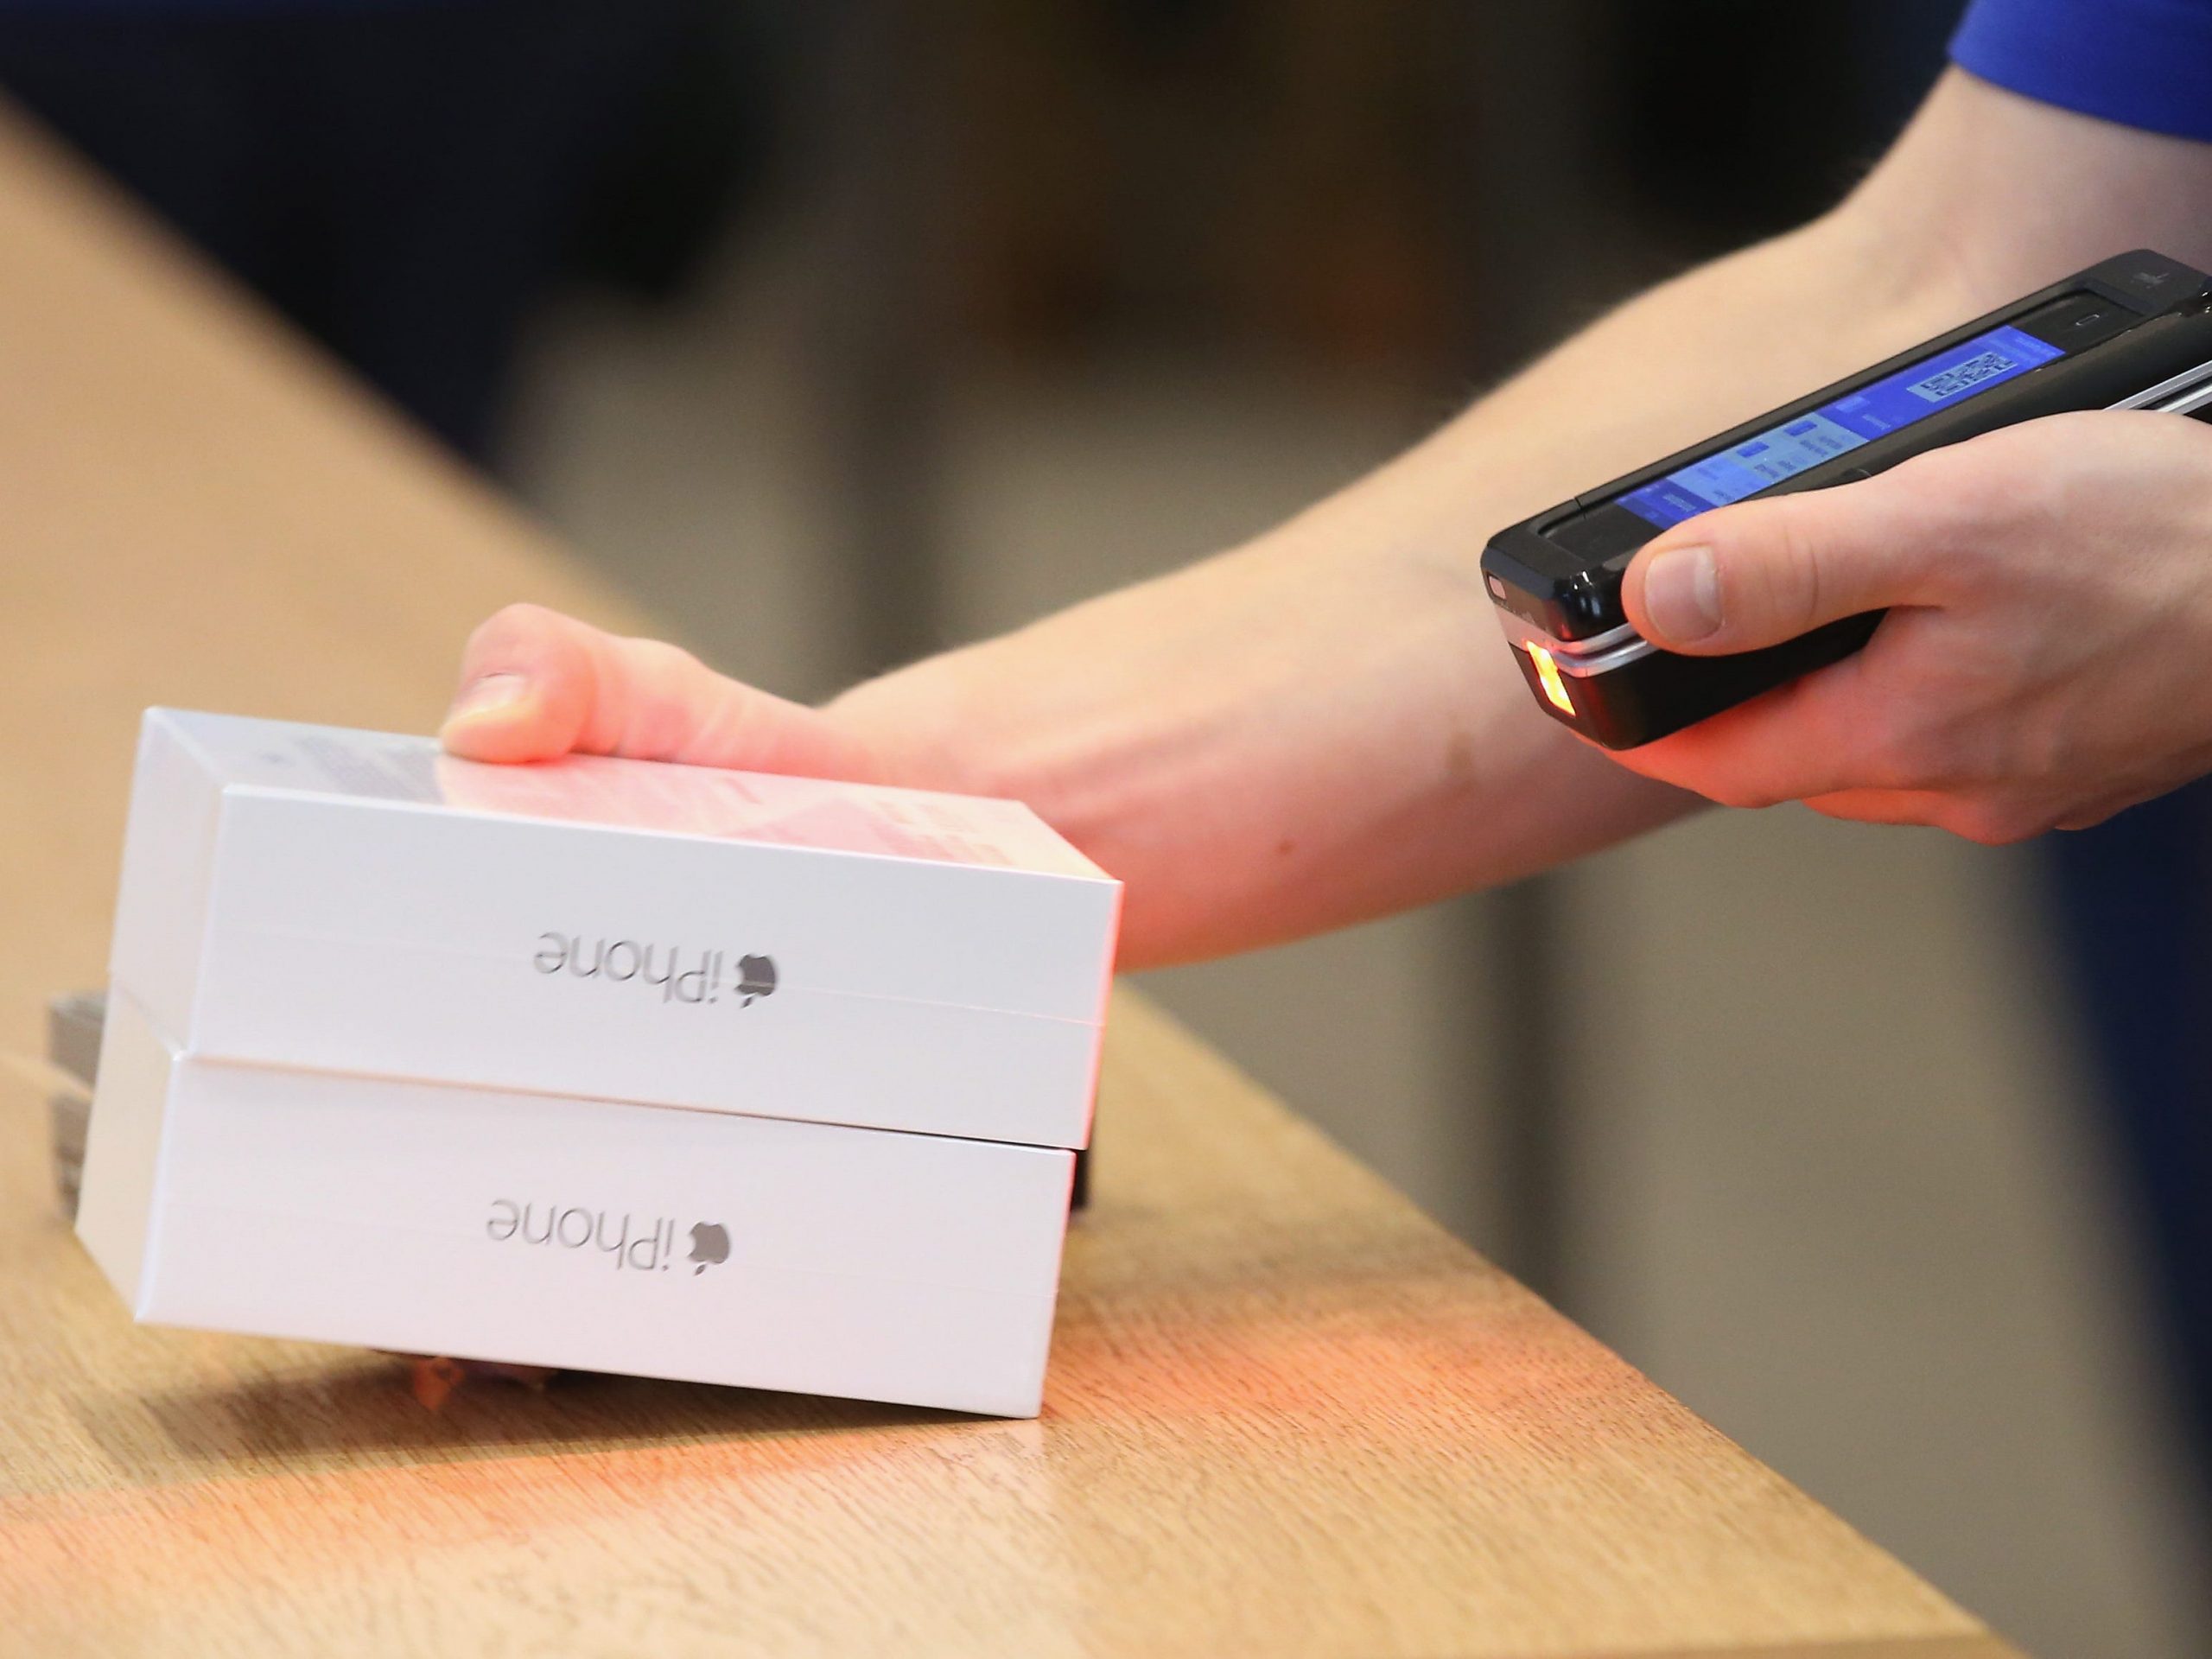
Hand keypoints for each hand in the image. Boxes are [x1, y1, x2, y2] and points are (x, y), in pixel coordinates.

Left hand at [1615, 412, 2211, 839]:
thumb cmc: (2164, 542)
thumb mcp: (1947, 518)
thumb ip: (1791, 561)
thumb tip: (1655, 595)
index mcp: (1901, 739)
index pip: (1716, 760)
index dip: (1637, 727)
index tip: (1584, 696)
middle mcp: (1957, 785)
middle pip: (1794, 753)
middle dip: (1739, 698)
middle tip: (1701, 621)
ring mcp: (2028, 782)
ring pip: (1880, 745)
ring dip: (1837, 686)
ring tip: (1828, 600)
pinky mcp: (2086, 756)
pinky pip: (1963, 732)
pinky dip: (1926, 684)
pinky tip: (1951, 618)